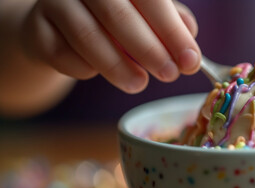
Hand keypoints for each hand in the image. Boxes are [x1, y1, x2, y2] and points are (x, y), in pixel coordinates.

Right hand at [20, 0, 199, 92]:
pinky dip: (86, 69)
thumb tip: (190, 45)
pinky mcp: (36, 29)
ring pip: (88, 36)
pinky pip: (63, 55)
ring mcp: (55, 2)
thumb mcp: (146, 16)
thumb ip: (170, 24)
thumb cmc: (113, 20)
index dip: (172, 31)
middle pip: (118, 15)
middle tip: (169, 75)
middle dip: (149, 50)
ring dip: (118, 66)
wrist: (61, 26)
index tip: (190, 62)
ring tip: (139, 84)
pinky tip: (97, 71)